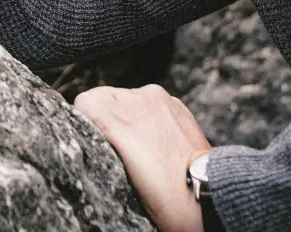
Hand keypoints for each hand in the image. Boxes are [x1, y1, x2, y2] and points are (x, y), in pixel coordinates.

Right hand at [73, 85, 211, 231]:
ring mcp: (160, 100)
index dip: (83, 121)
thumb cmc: (162, 194)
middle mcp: (138, 101)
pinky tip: (154, 138)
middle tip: (112, 145)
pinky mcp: (175, 103)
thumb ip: (102, 136)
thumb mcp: (119, 173)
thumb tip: (90, 121)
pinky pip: (149, 100)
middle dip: (102, 115)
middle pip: (103, 96)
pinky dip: (146, 113)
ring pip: (125, 96)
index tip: (91, 140)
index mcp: (119, 121)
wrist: (207, 194)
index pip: (84, 102)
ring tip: (136, 143)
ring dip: (124, 113)